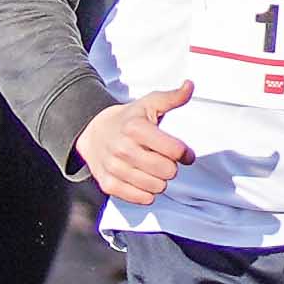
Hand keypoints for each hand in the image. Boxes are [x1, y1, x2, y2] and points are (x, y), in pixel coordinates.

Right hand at [81, 82, 195, 205]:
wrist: (93, 132)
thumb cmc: (128, 120)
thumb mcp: (149, 104)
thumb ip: (172, 97)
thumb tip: (189, 85)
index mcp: (135, 128)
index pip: (175, 151)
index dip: (185, 153)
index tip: (182, 152)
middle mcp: (122, 148)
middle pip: (168, 172)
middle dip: (170, 167)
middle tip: (162, 159)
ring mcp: (114, 167)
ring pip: (157, 187)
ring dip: (159, 180)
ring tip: (150, 168)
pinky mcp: (108, 184)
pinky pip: (141, 198)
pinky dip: (146, 192)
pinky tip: (142, 179)